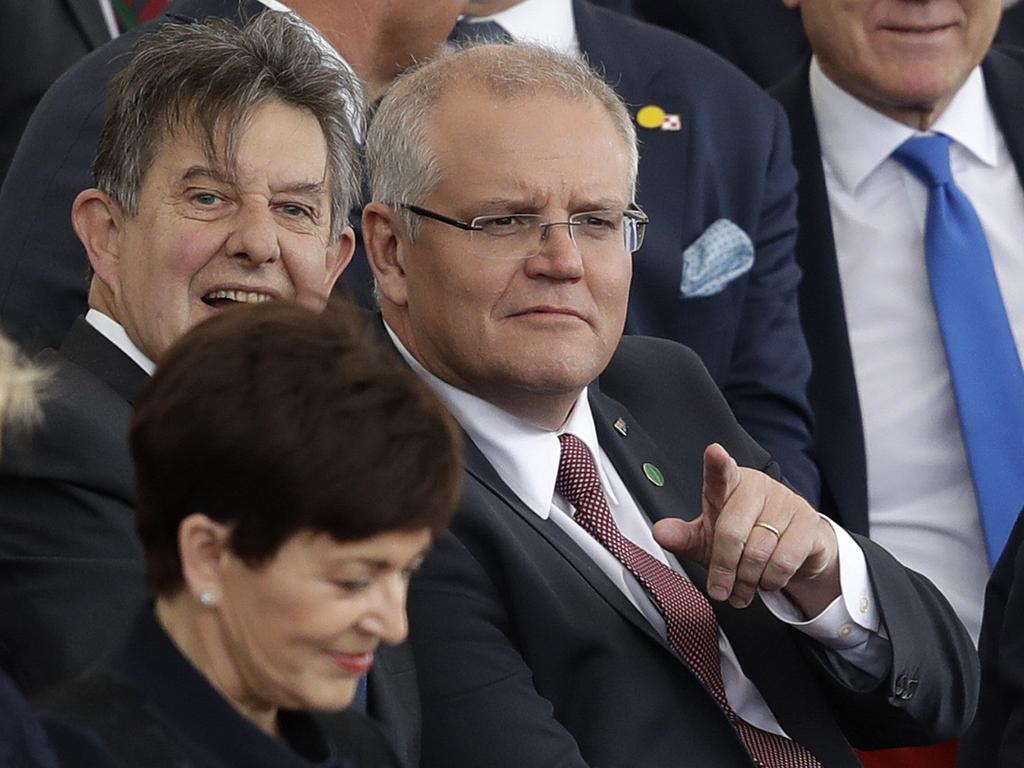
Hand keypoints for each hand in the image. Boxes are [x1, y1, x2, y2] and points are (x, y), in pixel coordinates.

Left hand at [652, 443, 839, 616]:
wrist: (791, 550)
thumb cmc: (743, 537)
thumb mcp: (708, 538)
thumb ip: (683, 536)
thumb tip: (660, 532)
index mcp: (727, 485)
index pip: (720, 473)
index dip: (717, 463)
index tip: (714, 452)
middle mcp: (757, 487)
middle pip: (732, 532)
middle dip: (723, 568)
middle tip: (720, 589)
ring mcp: (785, 502)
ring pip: (758, 552)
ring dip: (747, 580)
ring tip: (743, 587)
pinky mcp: (808, 522)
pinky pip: (784, 562)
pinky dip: (771, 581)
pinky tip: (766, 580)